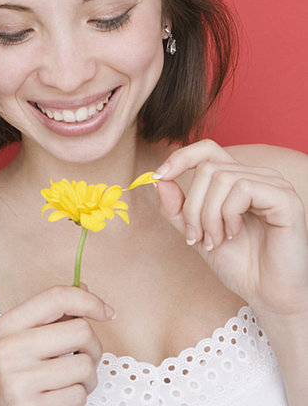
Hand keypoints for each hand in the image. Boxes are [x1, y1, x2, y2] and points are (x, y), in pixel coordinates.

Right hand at [0, 284, 113, 405]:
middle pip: (80, 330)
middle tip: (84, 357)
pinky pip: (78, 394)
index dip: (89, 301)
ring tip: (70, 381)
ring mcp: (17, 380)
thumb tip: (84, 289)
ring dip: (87, 377)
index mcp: (7, 326)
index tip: (106, 312)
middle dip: (93, 347)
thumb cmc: (15, 380)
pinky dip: (77, 398)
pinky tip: (60, 398)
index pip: (56, 297)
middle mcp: (8, 349)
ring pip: (85, 365)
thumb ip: (53, 315)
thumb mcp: (22, 342)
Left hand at [153, 139, 307, 315]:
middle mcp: (258, 176)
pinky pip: (243, 189)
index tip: (159, 176)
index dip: (180, 158)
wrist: (267, 295)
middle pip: (207, 167)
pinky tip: (234, 234)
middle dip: (192, 205)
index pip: (207, 149)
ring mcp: (274, 185)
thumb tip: (159, 180)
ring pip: (221, 178)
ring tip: (215, 240)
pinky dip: (229, 214)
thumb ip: (178, 208)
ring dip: (209, 215)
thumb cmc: (239, 264)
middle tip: (197, 236)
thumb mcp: (197, 233)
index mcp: (239, 179)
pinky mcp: (285, 199)